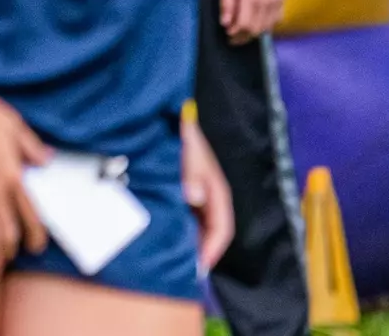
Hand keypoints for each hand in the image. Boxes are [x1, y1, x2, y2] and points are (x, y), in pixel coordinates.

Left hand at [182, 114, 234, 270]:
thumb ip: (192, 172)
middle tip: (182, 270)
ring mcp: (199, 194)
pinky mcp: (187, 191)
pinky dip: (181, 228)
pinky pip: (188, 216)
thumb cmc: (188, 134)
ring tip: (174, 257)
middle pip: (210, 232)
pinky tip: (167, 234)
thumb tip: (193, 196)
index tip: (197, 268)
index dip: (211, 250)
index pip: (221, 229)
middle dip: (199, 251)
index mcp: (217, 191)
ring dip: (190, 241)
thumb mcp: (190, 151)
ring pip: (198, 225)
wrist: (179, 118)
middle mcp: (210, 196)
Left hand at [221, 0, 284, 43]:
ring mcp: (277, 1)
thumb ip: (226, 4)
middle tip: (234, 38)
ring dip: (253, 33)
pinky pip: (273, 22)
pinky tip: (254, 22)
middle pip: (255, 28)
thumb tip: (226, 23)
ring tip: (242, 32)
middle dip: (243, 36)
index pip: (244, 23)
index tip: (228, 34)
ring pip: (265, 28)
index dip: (235, 32)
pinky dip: (263, 26)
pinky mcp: (283, 2)